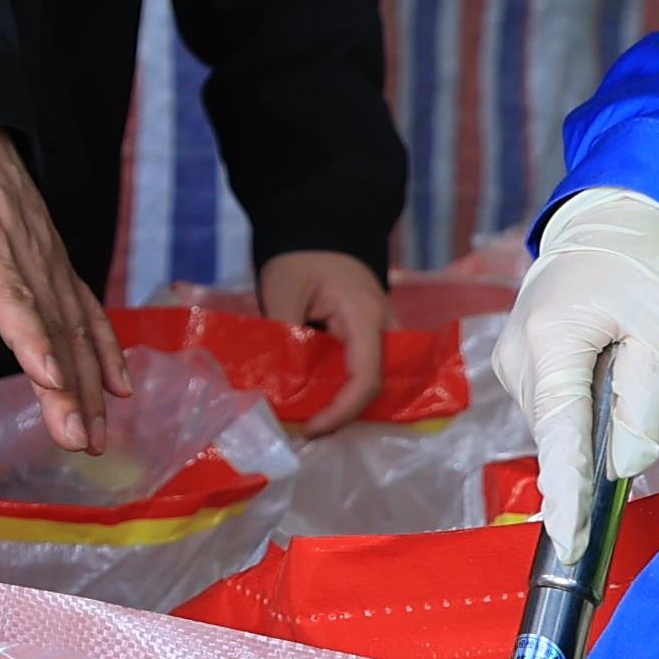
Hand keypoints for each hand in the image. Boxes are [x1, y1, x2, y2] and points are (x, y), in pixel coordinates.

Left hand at [0, 124, 118, 453]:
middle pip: (52, 323)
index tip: (48, 378)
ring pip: (75, 324)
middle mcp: (25, 248)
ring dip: (90, 381)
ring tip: (97, 434)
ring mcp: (48, 254)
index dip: (30, 338)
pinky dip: (106, 347)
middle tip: (79, 439)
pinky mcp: (56, 261)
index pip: (9, 295)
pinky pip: (86, 307)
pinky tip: (119, 387)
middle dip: (69, 387)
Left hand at [254, 248, 394, 435]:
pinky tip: (319, 400)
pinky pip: (365, 370)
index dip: (341, 411)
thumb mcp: (282, 291)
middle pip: (376, 385)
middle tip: (306, 429)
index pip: (366, 378)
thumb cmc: (300, 257)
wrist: (317, 228)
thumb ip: (281, 337)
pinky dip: (344, 389)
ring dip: (344, 404)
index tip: (311, 429)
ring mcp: (381, 332)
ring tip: (309, 420)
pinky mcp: (370, 335)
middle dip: (343, 414)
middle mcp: (383, 328)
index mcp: (364, 317)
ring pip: (373, 380)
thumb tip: (275, 387)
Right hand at [509, 189, 658, 557]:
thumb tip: (623, 464)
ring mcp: (513, 360)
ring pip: (563, 424)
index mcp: (550, 342)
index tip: (568, 540)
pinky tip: (612, 361)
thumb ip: (645, 404)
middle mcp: (517, 356)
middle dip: (607, 436)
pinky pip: (560, 408)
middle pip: (563, 434)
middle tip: (651, 376)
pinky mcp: (522, 365)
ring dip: (601, 416)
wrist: (620, 222)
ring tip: (632, 356)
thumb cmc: (648, 271)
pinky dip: (589, 402)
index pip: (558, 436)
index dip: (567, 493)